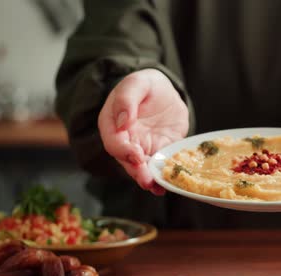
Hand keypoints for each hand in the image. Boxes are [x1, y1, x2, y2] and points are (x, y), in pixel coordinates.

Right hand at [98, 69, 188, 194]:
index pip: (114, 142)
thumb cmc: (146, 85)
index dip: (123, 150)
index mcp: (112, 124)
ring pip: (142, 168)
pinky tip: (167, 186)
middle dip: (136, 171)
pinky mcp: (160, 152)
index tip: (136, 154)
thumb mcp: (137, 83)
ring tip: (156, 188)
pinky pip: (160, 167)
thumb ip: (127, 99)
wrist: (165, 91)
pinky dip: (162, 177)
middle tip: (146, 180)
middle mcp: (125, 141)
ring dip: (149, 179)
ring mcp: (142, 149)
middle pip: (127, 161)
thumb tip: (123, 122)